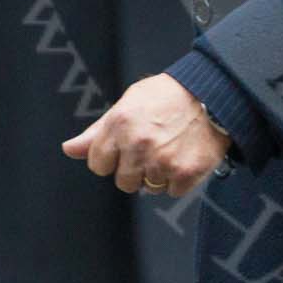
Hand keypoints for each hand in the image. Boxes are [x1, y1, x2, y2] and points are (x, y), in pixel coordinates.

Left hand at [63, 73, 229, 196]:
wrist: (214, 91)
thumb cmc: (168, 95)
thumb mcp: (128, 104)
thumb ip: (97, 131)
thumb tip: (69, 149)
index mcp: (119, 125)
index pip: (98, 165)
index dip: (113, 157)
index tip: (128, 147)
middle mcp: (138, 145)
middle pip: (123, 182)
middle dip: (135, 169)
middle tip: (153, 146)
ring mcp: (162, 161)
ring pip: (148, 188)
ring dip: (158, 174)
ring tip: (171, 148)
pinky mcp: (186, 173)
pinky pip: (173, 191)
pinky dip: (180, 178)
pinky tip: (185, 155)